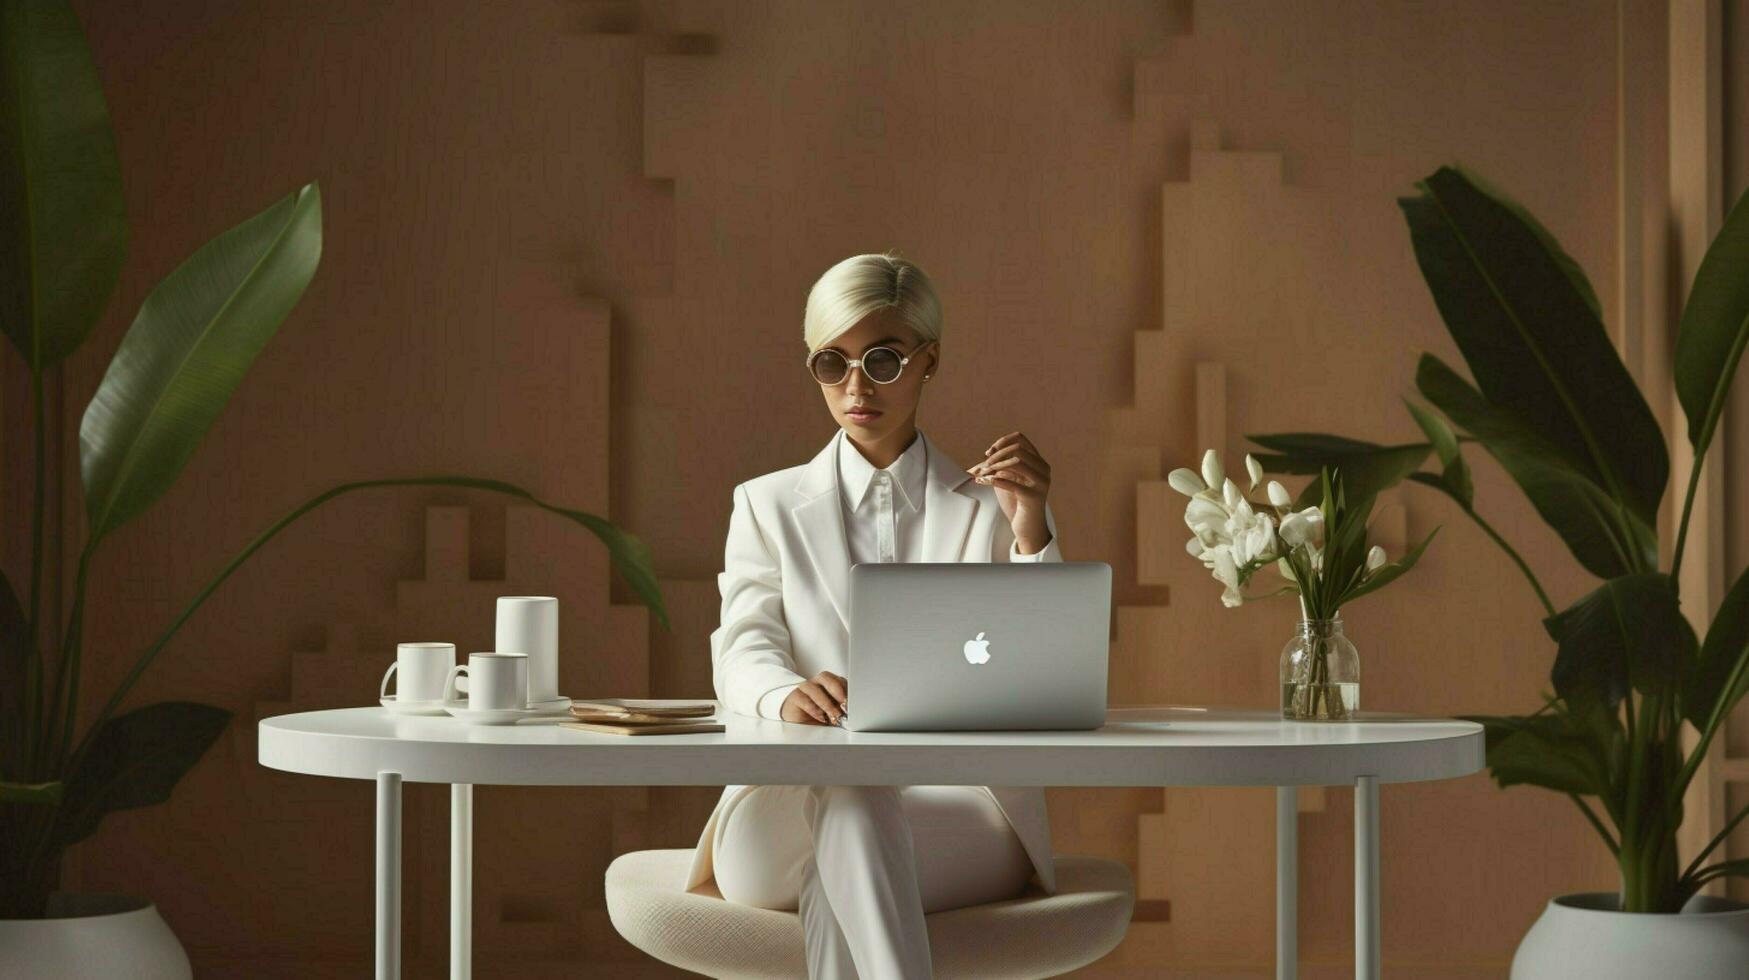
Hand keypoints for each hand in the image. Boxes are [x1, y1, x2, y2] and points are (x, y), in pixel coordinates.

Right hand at [782, 670, 847, 724]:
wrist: (797, 720)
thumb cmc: (818, 715)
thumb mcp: (833, 713)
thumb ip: (841, 709)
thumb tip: (853, 714)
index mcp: (829, 683)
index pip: (839, 680)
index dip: (847, 689)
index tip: (854, 701)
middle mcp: (817, 683)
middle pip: (826, 679)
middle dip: (837, 691)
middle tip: (845, 705)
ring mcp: (804, 689)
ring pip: (814, 688)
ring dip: (826, 703)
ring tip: (834, 715)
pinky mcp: (794, 697)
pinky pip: (802, 698)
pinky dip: (813, 708)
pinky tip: (821, 716)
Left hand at [967, 431, 1051, 552]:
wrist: (1028, 528)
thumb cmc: (1017, 502)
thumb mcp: (1010, 479)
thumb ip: (1003, 465)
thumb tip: (989, 452)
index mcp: (1039, 462)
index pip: (1021, 439)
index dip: (1002, 441)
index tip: (988, 452)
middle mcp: (1043, 470)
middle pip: (1018, 449)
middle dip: (997, 455)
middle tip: (984, 466)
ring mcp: (1041, 483)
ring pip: (1016, 462)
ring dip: (995, 466)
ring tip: (983, 474)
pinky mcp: (1033, 497)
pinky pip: (1011, 483)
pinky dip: (995, 480)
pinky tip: (984, 482)